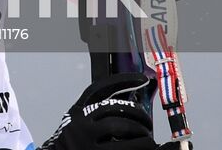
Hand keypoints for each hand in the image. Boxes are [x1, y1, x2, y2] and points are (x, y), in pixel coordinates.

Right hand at [41, 73, 157, 149]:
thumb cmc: (72, 148)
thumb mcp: (78, 127)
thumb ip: (95, 116)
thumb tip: (125, 108)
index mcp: (78, 114)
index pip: (102, 89)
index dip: (124, 82)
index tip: (141, 80)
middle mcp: (81, 125)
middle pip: (115, 109)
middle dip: (137, 116)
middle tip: (147, 125)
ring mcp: (88, 143)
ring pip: (121, 128)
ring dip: (141, 136)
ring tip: (149, 141)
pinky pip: (121, 149)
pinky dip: (135, 149)